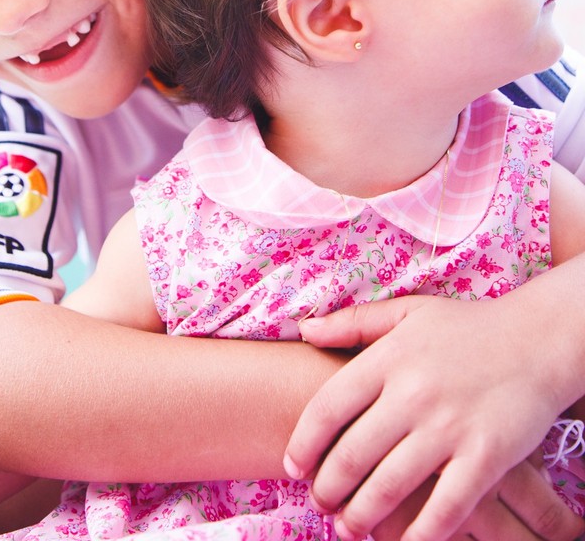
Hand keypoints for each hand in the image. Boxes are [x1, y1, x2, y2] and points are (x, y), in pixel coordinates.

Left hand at [286, 295, 569, 540]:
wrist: (538, 339)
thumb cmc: (466, 327)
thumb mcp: (407, 313)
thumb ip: (353, 323)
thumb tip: (303, 329)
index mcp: (389, 358)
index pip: (328, 407)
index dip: (304, 443)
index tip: (294, 466)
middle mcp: (413, 392)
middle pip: (352, 454)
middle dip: (328, 489)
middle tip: (321, 504)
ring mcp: (450, 426)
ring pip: (389, 486)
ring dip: (361, 516)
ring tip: (349, 527)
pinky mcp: (486, 456)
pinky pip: (445, 508)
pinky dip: (419, 534)